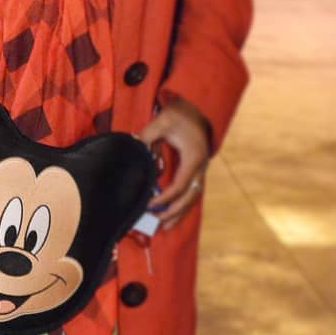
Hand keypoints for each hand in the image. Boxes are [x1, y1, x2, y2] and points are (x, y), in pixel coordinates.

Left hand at [138, 97, 210, 230]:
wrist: (195, 107)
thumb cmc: (178, 114)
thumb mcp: (161, 121)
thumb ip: (147, 137)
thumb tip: (134, 152)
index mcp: (193, 157)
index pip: (179, 185)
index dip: (164, 198)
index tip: (149, 204)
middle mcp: (200, 167)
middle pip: (189, 197)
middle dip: (174, 211)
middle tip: (157, 222)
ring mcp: (201, 169)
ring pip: (193, 197)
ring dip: (180, 212)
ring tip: (165, 226)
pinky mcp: (197, 170)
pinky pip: (191, 192)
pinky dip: (182, 204)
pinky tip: (172, 214)